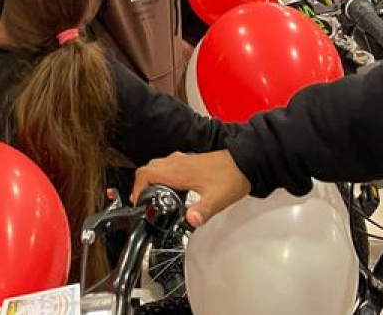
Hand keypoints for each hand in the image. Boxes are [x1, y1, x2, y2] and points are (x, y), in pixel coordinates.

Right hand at [131, 150, 251, 227]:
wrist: (245, 162)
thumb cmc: (231, 177)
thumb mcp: (217, 199)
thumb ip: (203, 211)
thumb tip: (191, 220)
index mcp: (178, 171)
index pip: (146, 174)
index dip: (137, 189)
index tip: (138, 203)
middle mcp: (176, 163)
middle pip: (147, 169)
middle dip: (140, 185)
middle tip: (143, 202)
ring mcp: (182, 160)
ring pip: (156, 166)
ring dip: (150, 180)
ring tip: (153, 197)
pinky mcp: (188, 162)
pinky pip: (166, 166)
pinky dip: (161, 176)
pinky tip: (170, 188)